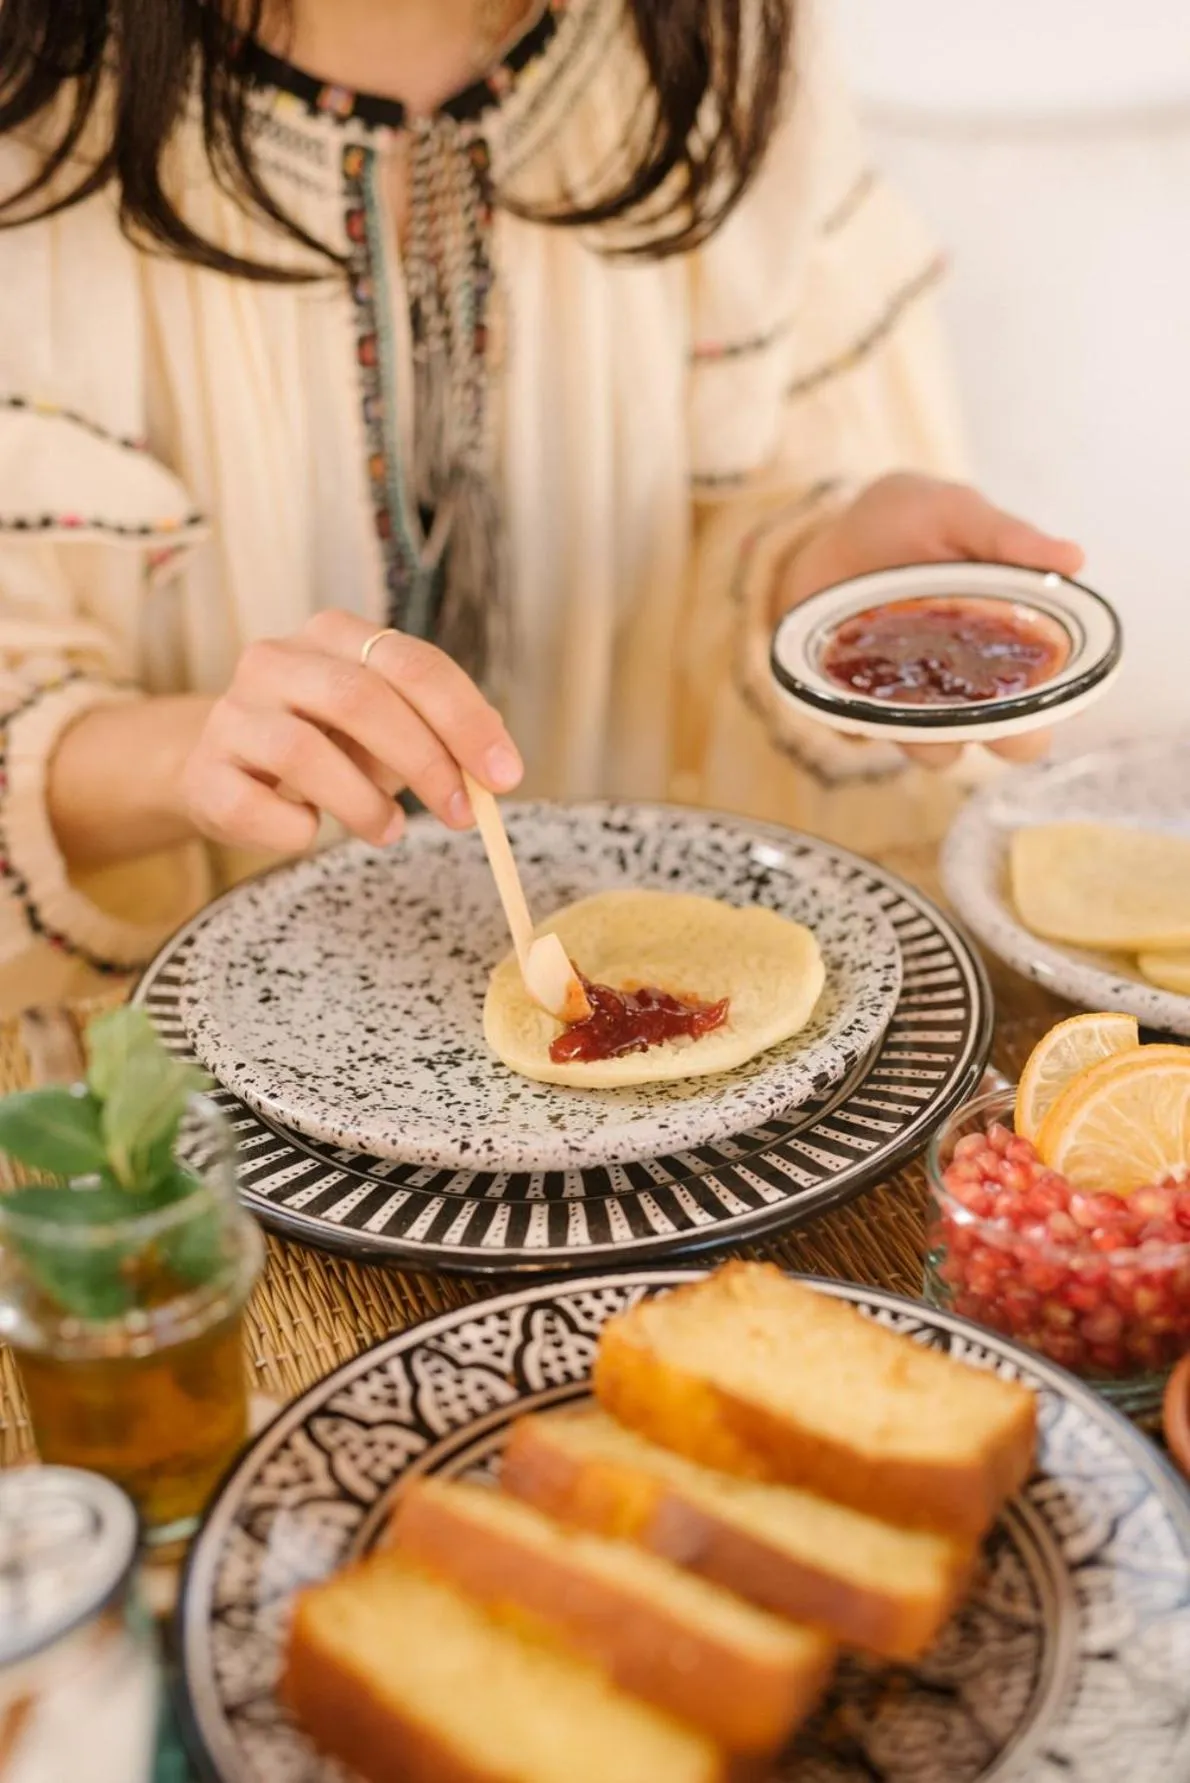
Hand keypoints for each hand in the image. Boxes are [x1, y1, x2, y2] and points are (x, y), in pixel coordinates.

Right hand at [183, 612, 521, 852]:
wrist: (223, 768)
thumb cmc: (323, 744)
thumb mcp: (384, 726)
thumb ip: (438, 732)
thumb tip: (495, 762)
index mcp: (334, 635)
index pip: (412, 663)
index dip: (466, 720)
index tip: (505, 776)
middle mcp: (277, 660)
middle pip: (360, 699)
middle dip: (424, 761)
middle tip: (460, 813)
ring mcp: (232, 714)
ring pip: (305, 754)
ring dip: (363, 804)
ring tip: (388, 831)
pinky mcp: (205, 773)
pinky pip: (258, 808)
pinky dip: (298, 831)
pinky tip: (311, 830)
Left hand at [778, 473, 1085, 767]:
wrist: (825, 533)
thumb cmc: (906, 522)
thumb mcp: (954, 513)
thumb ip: (1006, 536)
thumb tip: (1074, 559)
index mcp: (1012, 642)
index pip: (1054, 695)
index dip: (1057, 702)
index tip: (1044, 684)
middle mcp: (972, 686)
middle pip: (1009, 742)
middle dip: (1006, 736)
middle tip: (982, 703)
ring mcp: (916, 704)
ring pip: (938, 753)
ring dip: (930, 734)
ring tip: (907, 682)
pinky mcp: (859, 709)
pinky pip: (866, 734)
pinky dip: (862, 716)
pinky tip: (850, 678)